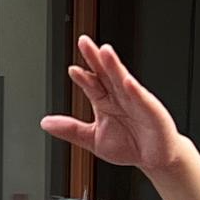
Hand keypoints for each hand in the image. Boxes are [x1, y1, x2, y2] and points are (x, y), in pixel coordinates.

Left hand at [40, 36, 187, 173]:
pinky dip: (135, 90)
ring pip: (123, 80)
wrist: (155, 158)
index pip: (91, 84)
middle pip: (106, 74)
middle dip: (95, 58)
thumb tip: (45, 123)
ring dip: (114, 66)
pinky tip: (126, 81)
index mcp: (105, 101)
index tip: (71, 69)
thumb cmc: (129, 145)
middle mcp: (120, 97)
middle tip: (83, 42)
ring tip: (105, 52)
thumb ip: (70, 130)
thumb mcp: (93, 139)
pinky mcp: (151, 111)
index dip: (82, 77)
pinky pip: (142, 99)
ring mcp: (136, 101)